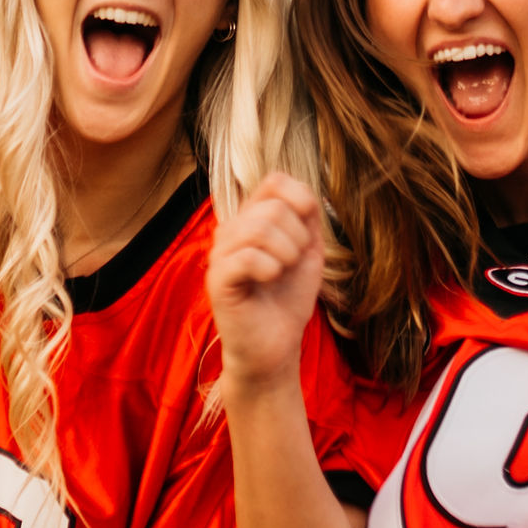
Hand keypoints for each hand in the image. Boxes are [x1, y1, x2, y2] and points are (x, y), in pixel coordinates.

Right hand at [208, 173, 324, 393]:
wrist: (276, 346)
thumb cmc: (288, 300)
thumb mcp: (308, 252)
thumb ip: (307, 219)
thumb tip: (306, 193)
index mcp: (251, 219)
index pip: (274, 181)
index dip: (299, 196)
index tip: (309, 225)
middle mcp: (231, 231)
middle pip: (272, 207)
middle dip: (298, 236)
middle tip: (294, 262)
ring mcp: (220, 254)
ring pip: (259, 228)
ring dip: (287, 253)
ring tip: (283, 272)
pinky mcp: (218, 280)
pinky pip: (247, 256)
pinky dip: (271, 268)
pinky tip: (271, 280)